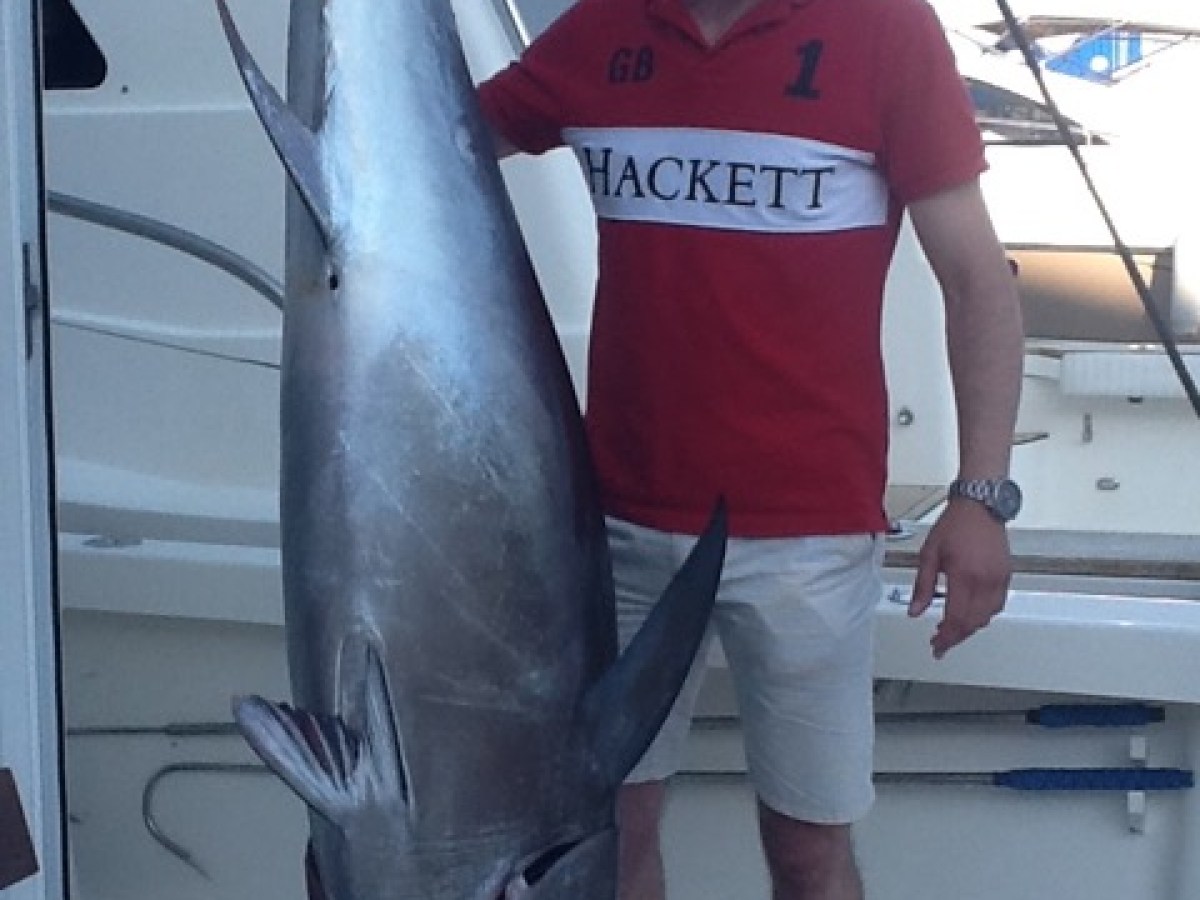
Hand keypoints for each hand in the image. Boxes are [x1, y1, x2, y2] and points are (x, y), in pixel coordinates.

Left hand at [908, 499, 1012, 658]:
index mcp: (964, 576)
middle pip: (973, 623)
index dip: (946, 637)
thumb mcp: (929, 554)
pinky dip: (983, 616)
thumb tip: (915, 612)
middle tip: (940, 642)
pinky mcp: (1006, 576)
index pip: (956, 618)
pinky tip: (969, 615)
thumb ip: (922, 586)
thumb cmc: (953, 526)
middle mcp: (985, 581)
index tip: (936, 647)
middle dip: (956, 637)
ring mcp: (999, 580)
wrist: (980, 506)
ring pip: (987, 617)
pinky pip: (997, 605)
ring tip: (951, 630)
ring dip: (969, 628)